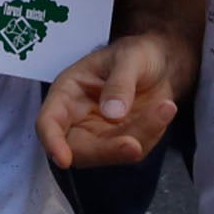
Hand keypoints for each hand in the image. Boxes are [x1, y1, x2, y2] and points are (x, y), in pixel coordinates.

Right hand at [41, 29, 188, 167]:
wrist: (160, 64)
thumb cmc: (136, 54)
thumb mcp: (130, 57)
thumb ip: (120, 82)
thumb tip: (112, 113)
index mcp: (67, 93)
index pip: (49, 122)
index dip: (52, 141)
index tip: (64, 159)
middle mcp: (77, 119)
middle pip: (79, 150)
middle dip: (106, 151)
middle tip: (134, 146)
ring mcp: (100, 135)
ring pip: (111, 153)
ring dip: (140, 136)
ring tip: (165, 107)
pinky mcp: (122, 143)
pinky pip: (134, 150)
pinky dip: (152, 134)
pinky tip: (164, 109)